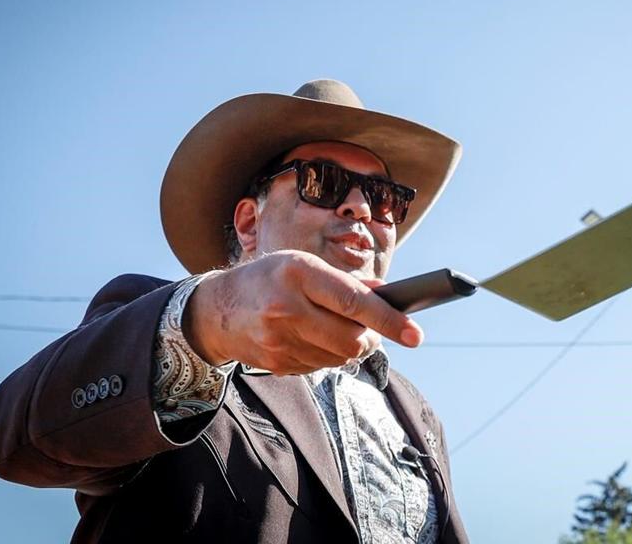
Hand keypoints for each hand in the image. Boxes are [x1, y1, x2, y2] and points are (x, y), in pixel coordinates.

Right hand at [182, 250, 422, 374]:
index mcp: (298, 273)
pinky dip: (327, 356)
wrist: (216, 310)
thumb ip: (344, 283)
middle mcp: (286, 307)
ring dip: (348, 348)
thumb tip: (387, 297)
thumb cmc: (269, 278)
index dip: (389, 319)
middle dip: (370, 339)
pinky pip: (320, 367)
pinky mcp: (277, 364)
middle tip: (372, 332)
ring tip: (334, 328)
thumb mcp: (303, 265)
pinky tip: (312, 338)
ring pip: (339, 357)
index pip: (354, 302)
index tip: (415, 333)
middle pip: (350, 339)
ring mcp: (279, 340)